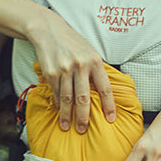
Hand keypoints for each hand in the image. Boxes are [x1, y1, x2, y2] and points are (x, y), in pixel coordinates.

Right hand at [27, 10, 115, 132]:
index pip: (105, 88)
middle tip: (84, 130)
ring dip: (67, 115)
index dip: (109, 105)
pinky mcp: (51, 72)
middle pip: (84, 98)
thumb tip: (104, 92)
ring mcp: (65, 70)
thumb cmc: (73, 43)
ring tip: (67, 126)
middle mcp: (81, 66)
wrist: (49, 30)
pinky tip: (59, 111)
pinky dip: (58, 103)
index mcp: (95, 61)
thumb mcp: (90, 52)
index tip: (111, 119)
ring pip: (68, 98)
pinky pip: (56, 92)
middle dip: (84, 117)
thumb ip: (96, 70)